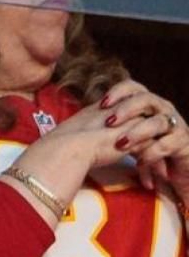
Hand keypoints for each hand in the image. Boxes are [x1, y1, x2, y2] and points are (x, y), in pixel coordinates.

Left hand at [94, 80, 188, 196]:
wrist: (176, 169)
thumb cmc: (149, 149)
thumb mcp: (128, 135)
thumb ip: (112, 126)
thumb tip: (79, 122)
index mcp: (147, 104)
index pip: (133, 87)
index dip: (118, 92)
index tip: (101, 104)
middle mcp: (163, 110)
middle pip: (146, 99)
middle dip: (127, 109)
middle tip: (109, 122)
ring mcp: (176, 125)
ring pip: (158, 122)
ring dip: (138, 132)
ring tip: (121, 144)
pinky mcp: (185, 142)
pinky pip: (168, 144)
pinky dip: (152, 152)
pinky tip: (139, 161)